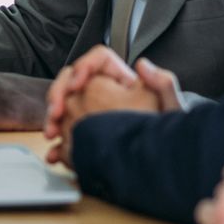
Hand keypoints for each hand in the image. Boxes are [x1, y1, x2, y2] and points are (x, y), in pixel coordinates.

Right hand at [42, 47, 182, 165]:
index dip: (84, 67)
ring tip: (52, 133)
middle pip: (72, 81)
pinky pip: (65, 137)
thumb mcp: (171, 108)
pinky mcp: (86, 138)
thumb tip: (142, 64)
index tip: (78, 84)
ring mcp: (91, 115)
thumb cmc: (171, 135)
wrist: (165, 163)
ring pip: (63, 107)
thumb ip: (163, 83)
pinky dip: (55, 146)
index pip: (98, 60)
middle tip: (57, 112)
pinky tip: (54, 154)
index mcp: (122, 81)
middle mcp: (104, 93)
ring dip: (52, 118)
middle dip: (59, 94)